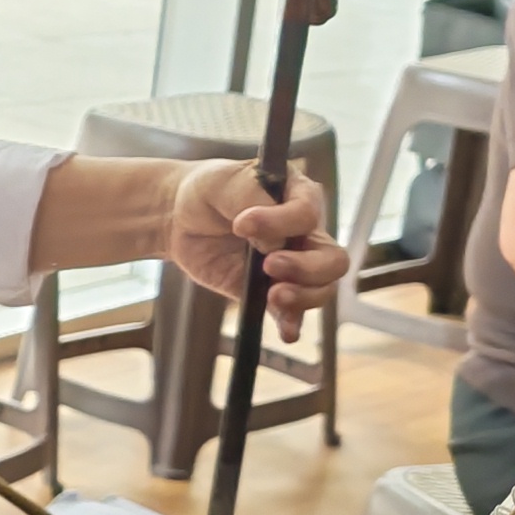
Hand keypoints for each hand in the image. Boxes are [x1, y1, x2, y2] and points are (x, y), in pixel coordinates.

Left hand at [161, 160, 346, 341]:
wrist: (182, 216)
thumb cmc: (212, 190)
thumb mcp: (228, 182)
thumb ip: (254, 203)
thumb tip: (275, 243)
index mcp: (300, 197)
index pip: (308, 214)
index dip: (281, 222)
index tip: (242, 224)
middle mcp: (305, 233)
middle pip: (332, 259)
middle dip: (306, 268)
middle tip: (270, 266)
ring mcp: (292, 264)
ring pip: (321, 288)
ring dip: (303, 296)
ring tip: (274, 296)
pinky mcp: (271, 290)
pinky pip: (292, 311)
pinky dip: (292, 322)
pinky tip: (287, 332)